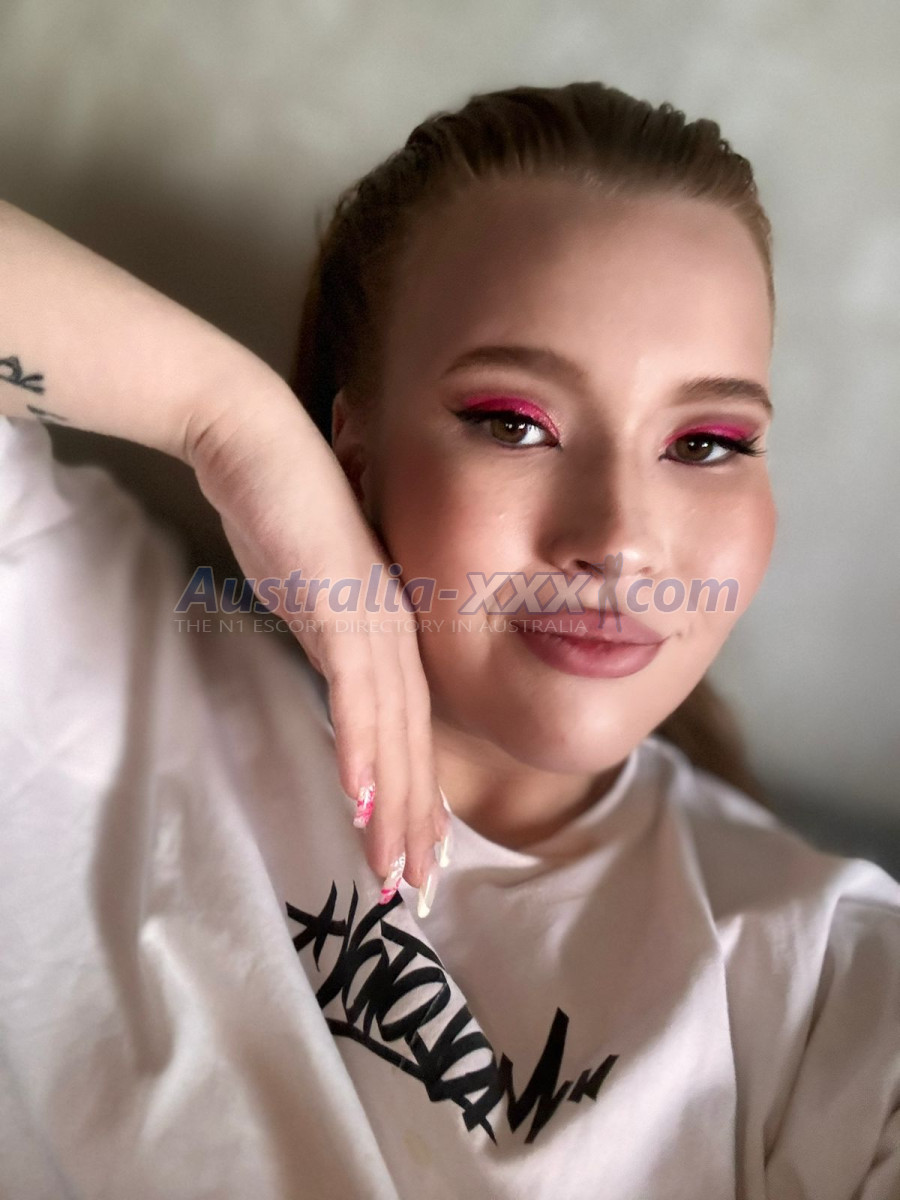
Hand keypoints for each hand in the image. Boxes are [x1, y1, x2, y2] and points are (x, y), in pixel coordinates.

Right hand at [186, 382, 451, 908]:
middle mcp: (396, 637)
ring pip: (395, 733)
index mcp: (392, 637)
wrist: (262, 447)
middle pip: (415, 745)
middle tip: (420, 891)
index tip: (420, 853)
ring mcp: (374, 623)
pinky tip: (363, 803)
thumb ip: (331, 643)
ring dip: (396, 810)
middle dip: (417, 825)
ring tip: (396, 874)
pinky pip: (355, 693)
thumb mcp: (313, 598)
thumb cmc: (284, 517)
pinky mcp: (342, 608)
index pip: (412, 732)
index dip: (419, 797)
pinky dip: (361, 750)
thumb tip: (336, 680)